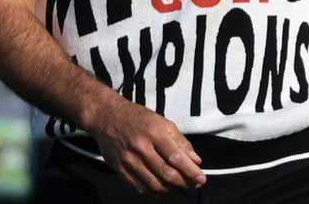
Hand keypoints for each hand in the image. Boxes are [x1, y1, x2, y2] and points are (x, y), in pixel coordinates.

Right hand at [88, 95, 205, 194]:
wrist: (107, 117)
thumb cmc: (138, 118)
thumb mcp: (162, 122)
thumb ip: (180, 141)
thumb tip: (196, 160)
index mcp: (154, 132)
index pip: (176, 157)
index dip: (191, 171)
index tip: (201, 178)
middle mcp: (140, 147)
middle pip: (166, 173)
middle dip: (184, 182)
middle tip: (194, 185)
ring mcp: (128, 159)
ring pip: (153, 183)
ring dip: (170, 189)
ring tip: (180, 187)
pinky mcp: (120, 169)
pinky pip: (139, 187)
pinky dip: (153, 192)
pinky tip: (162, 189)